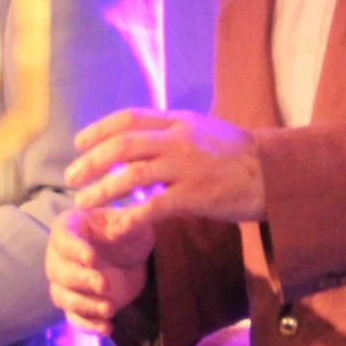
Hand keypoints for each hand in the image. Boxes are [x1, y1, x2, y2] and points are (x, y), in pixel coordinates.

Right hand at [46, 208, 153, 336]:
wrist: (131, 260)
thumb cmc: (127, 233)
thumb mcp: (132, 224)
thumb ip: (127, 223)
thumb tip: (126, 223)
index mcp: (68, 229)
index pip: (63, 239)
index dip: (74, 250)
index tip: (91, 259)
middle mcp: (58, 257)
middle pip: (57, 271)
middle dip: (80, 280)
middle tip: (103, 285)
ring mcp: (65, 284)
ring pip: (61, 297)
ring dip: (83, 305)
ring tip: (109, 309)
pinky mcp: (76, 305)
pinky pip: (73, 318)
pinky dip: (87, 325)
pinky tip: (107, 327)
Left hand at [66, 109, 264, 230]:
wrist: (274, 174)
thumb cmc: (235, 154)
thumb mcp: (201, 130)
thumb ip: (169, 131)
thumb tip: (133, 137)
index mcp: (178, 122)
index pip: (128, 119)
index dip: (98, 131)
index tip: (78, 144)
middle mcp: (179, 140)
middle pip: (122, 147)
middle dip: (91, 163)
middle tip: (71, 178)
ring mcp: (187, 168)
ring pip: (133, 176)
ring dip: (103, 190)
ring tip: (85, 203)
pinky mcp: (196, 196)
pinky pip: (155, 207)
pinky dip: (131, 217)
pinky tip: (116, 226)